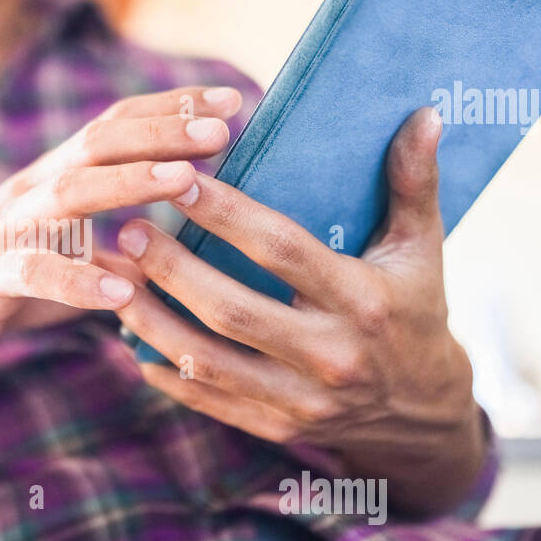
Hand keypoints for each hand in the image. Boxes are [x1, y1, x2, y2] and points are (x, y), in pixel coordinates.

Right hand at [0, 86, 243, 369]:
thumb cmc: (10, 278)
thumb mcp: (75, 251)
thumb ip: (129, 243)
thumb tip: (201, 242)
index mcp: (57, 179)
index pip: (117, 125)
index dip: (172, 108)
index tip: (234, 100)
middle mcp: (32, 191)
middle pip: (99, 143)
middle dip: (162, 133)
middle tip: (221, 130)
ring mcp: (6, 230)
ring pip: (70, 194)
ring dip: (131, 184)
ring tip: (185, 181)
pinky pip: (32, 273)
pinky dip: (76, 279)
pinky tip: (119, 291)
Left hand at [114, 107, 485, 514]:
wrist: (427, 416)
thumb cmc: (416, 312)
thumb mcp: (423, 250)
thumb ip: (414, 183)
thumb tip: (423, 113)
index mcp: (362, 301)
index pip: (282, 250)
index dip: (227, 214)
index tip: (181, 178)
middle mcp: (331, 355)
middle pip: (232, 310)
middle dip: (172, 269)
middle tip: (129, 230)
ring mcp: (301, 400)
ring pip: (207, 361)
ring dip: (152, 321)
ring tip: (114, 282)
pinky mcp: (277, 427)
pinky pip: (208, 400)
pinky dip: (166, 370)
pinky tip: (132, 338)